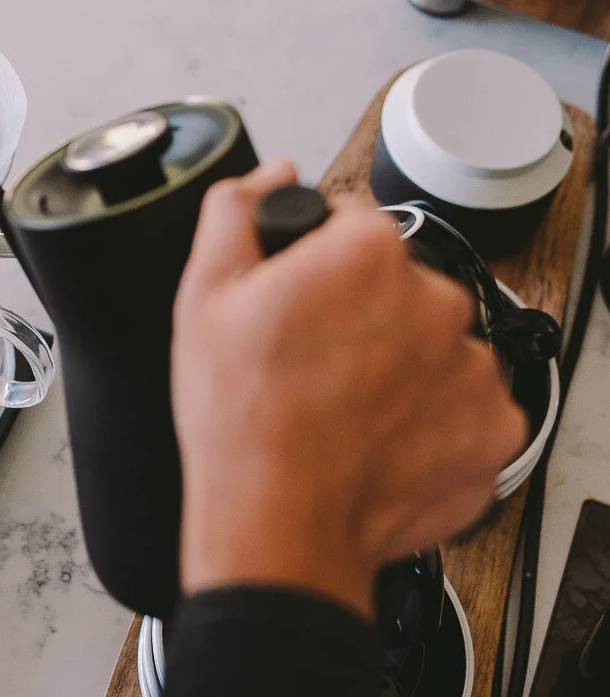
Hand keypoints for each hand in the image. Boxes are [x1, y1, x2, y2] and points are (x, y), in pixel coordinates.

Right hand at [171, 160, 525, 617]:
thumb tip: (272, 173)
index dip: (313, 257)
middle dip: (359, 310)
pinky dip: (428, 416)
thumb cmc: (241, 415)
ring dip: (397, 362)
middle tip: (308, 360)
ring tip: (339, 405)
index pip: (352, 221)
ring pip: (431, 342)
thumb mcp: (203, 293)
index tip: (295, 299)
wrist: (279, 523)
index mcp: (369, 254)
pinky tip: (376, 435)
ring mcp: (472, 369)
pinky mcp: (494, 429)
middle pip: (397, 282)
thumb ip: (236, 209)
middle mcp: (436, 300)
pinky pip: (462, 403)